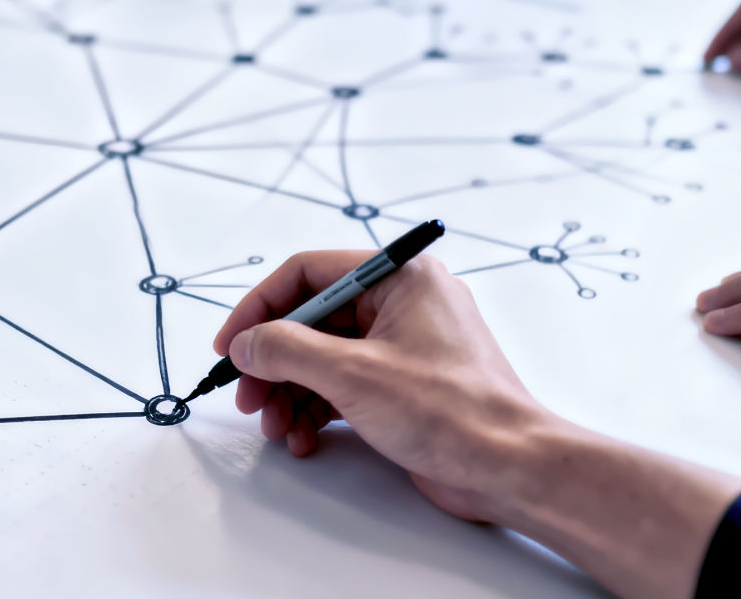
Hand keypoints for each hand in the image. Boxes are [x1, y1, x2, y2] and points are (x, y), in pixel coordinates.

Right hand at [212, 251, 546, 520]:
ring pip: (324, 357)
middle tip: (248, 397)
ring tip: (276, 427)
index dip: (261, 308)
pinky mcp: (406, 384)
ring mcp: (406, 344)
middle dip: (274, 362)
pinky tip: (303, 438)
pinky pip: (345, 384)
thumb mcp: (352, 373)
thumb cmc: (451, 411)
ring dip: (291, 392)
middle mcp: (404, 302)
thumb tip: (246, 344)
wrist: (509, 467)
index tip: (230, 344)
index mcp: (401, 276)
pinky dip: (317, 409)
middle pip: (313, 320)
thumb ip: (287, 350)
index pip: (309, 273)